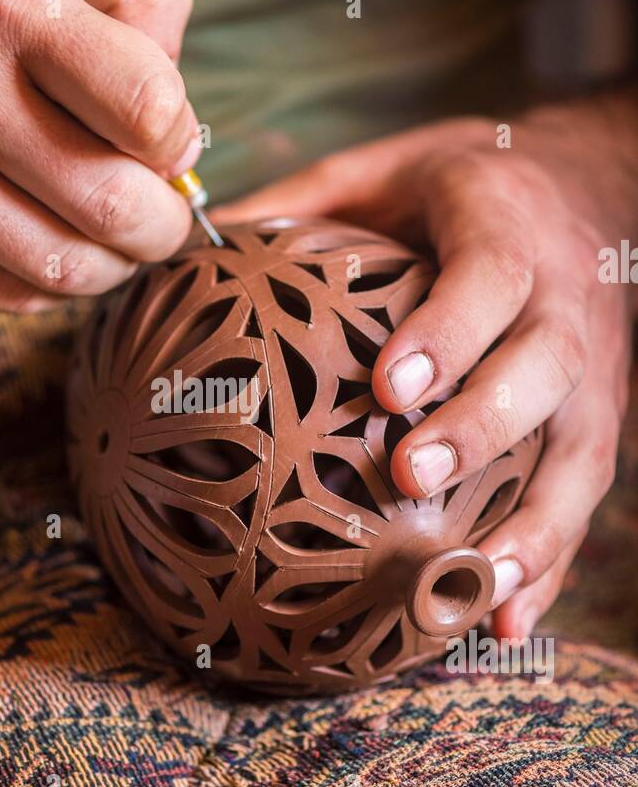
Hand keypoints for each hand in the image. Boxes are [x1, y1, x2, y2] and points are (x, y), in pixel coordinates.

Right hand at [0, 0, 200, 308]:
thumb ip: (132, 9)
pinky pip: (16, 295)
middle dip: (162, 225)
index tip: (168, 149)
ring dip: (113, 265)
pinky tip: (45, 249)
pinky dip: (51, 285)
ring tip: (108, 239)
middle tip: (160, 219)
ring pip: (70, 267)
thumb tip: (183, 122)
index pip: (148, 106)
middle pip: (116, 204)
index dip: (178, 142)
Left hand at [216, 106, 636, 640]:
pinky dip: (549, 562)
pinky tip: (501, 620)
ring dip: (534, 525)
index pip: (490, 277)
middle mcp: (566, 297)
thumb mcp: (386, 167)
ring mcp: (596, 366)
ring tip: (471, 586)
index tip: (386, 386)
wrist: (591, 184)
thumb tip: (190, 243)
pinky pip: (582, 493)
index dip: (447, 332)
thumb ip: (304, 201)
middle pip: (544, 366)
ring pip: (580, 448)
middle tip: (411, 476)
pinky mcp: (600, 418)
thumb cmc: (467, 185)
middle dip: (483, 426)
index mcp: (507, 224)